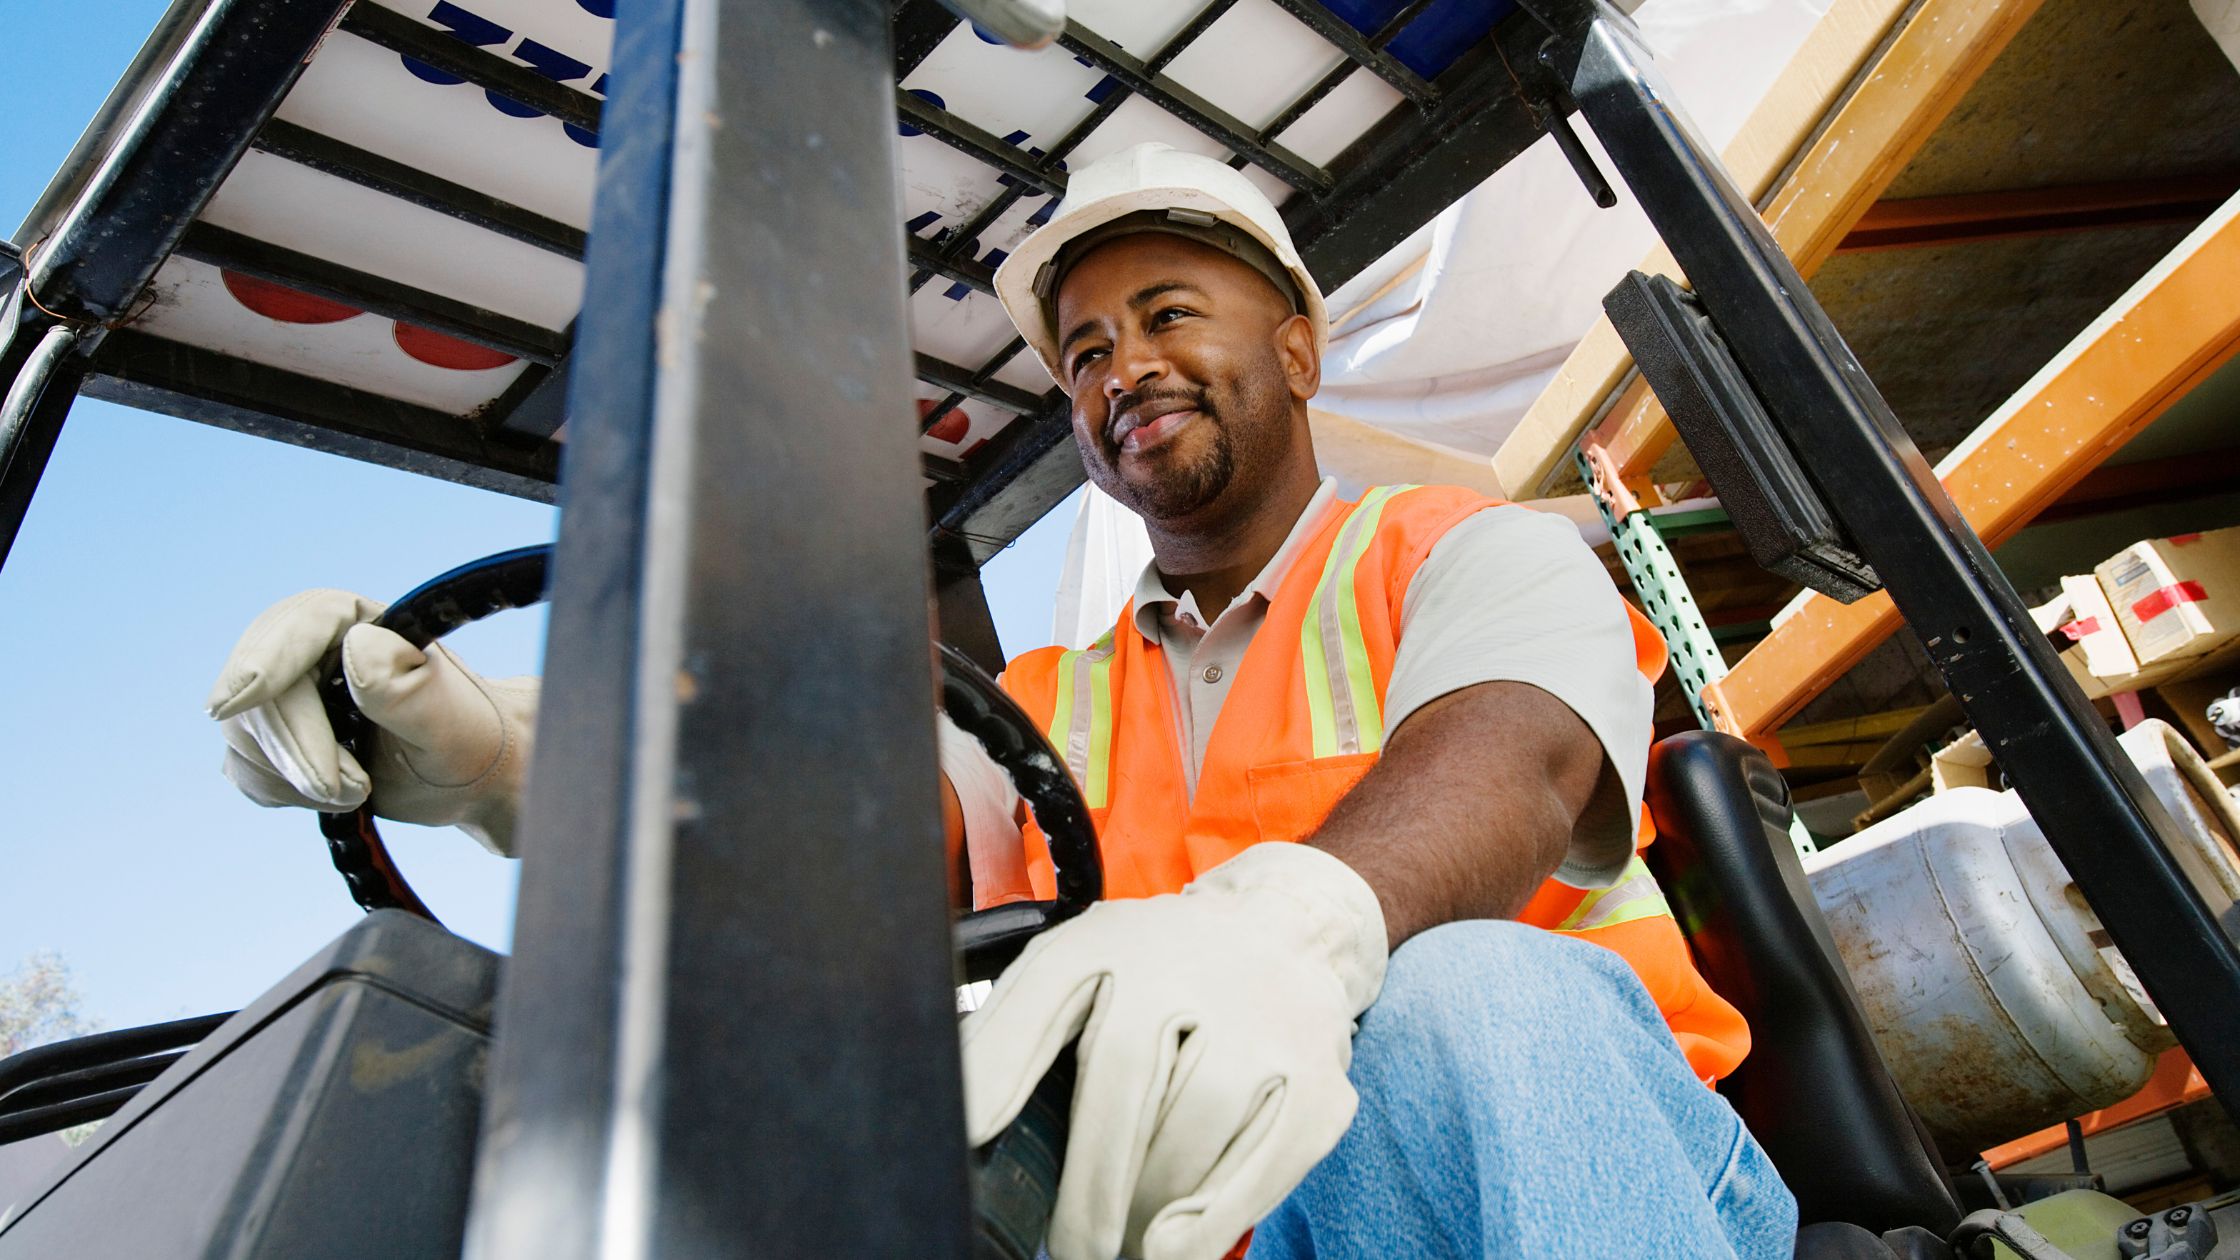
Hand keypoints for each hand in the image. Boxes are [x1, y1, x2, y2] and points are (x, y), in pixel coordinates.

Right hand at [205, 588, 537, 855]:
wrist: (468, 772)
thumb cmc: (468, 736)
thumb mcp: (447, 718)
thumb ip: (403, 687)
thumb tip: (355, 644)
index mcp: (358, 621)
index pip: (298, 626)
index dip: (262, 661)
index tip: (233, 705)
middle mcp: (312, 649)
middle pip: (260, 691)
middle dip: (298, 748)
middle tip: (354, 788)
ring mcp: (286, 693)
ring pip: (244, 734)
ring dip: (296, 777)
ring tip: (361, 788)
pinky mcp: (273, 738)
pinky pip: (246, 767)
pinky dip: (284, 790)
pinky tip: (336, 791)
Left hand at [961, 843, 1386, 1259]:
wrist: (1285, 933)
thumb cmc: (1158, 972)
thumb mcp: (1076, 970)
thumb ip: (1012, 1032)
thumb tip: (961, 1118)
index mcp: (1108, 944)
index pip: (1042, 1001)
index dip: (999, 1067)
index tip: (966, 1131)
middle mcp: (1186, 970)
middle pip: (1122, 1086)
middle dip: (1087, 1185)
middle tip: (1069, 1247)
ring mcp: (1259, 1024)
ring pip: (1189, 1134)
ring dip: (1143, 1208)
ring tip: (1118, 1243)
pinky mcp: (1315, 1081)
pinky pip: (1261, 1167)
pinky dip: (1212, 1222)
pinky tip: (1174, 1248)